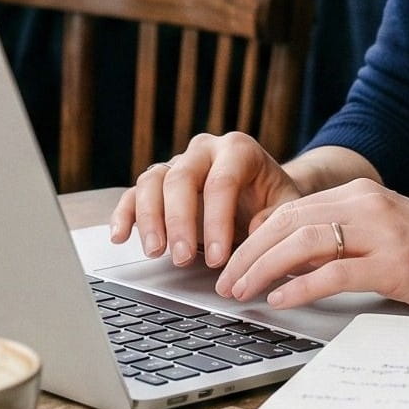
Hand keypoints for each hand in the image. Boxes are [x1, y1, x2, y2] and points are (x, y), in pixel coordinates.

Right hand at [109, 132, 304, 268]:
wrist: (262, 192)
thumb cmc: (273, 200)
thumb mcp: (288, 207)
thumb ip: (276, 216)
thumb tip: (255, 229)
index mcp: (239, 150)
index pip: (221, 181)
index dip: (217, 221)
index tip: (218, 258)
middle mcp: (204, 150)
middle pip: (181, 178)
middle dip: (179, 221)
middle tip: (181, 259)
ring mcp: (178, 163)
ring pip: (153, 181)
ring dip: (150, 218)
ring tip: (155, 251)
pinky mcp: (159, 182)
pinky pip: (135, 193)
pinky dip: (125, 213)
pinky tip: (120, 236)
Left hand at [216, 178, 408, 318]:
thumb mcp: (385, 235)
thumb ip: (343, 241)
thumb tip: (287, 263)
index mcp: (362, 195)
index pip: (291, 210)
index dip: (253, 238)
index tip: (232, 265)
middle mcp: (368, 204)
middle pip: (288, 222)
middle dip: (248, 254)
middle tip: (225, 283)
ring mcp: (383, 231)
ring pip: (304, 242)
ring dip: (264, 269)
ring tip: (242, 293)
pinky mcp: (397, 263)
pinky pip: (335, 272)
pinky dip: (301, 286)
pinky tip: (282, 300)